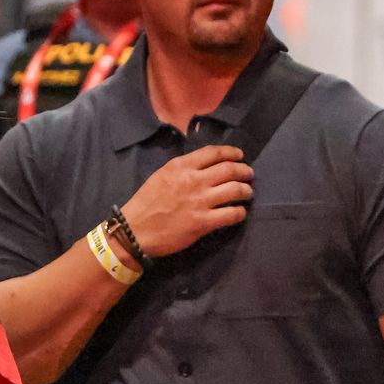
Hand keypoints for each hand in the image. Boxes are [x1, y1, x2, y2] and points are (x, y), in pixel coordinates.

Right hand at [120, 145, 254, 257]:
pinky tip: (239, 213)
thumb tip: (203, 168)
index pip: (214, 153)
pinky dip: (240, 213)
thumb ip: (182, 169)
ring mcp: (200, 201)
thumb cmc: (145, 203)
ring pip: (235, 190)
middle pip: (230, 169)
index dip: (231, 153)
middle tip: (248, 175)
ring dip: (246, 190)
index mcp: (181, 166)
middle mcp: (193, 180)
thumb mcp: (161, 176)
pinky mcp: (203, 222)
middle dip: (244, 171)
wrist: (135, 230)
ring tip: (247, 193)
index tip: (239, 156)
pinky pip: (232, 214)